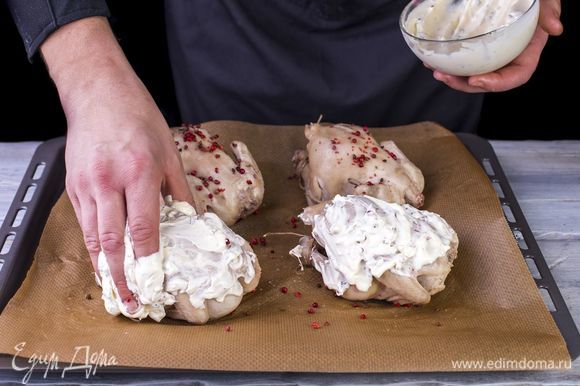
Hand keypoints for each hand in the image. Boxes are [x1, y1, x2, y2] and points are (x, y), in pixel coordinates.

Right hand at [41, 17, 191, 311]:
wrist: (98, 92)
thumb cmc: (138, 117)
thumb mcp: (169, 151)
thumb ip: (179, 189)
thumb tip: (190, 219)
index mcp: (139, 172)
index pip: (144, 227)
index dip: (149, 259)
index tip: (155, 282)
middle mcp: (109, 182)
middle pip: (112, 241)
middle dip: (122, 276)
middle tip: (130, 302)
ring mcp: (86, 185)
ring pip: (92, 236)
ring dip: (104, 268)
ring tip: (115, 291)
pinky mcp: (73, 185)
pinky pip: (83, 223)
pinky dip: (92, 246)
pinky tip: (102, 261)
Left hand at [432, 0, 562, 92]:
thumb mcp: (544, 0)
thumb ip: (550, 10)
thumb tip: (556, 28)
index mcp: (527, 50)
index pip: (517, 76)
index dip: (497, 83)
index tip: (475, 80)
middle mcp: (507, 56)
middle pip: (487, 80)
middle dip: (464, 84)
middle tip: (444, 75)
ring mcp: (490, 53)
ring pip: (471, 73)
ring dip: (452, 76)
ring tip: (434, 69)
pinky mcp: (475, 46)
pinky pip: (461, 59)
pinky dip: (446, 61)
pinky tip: (430, 57)